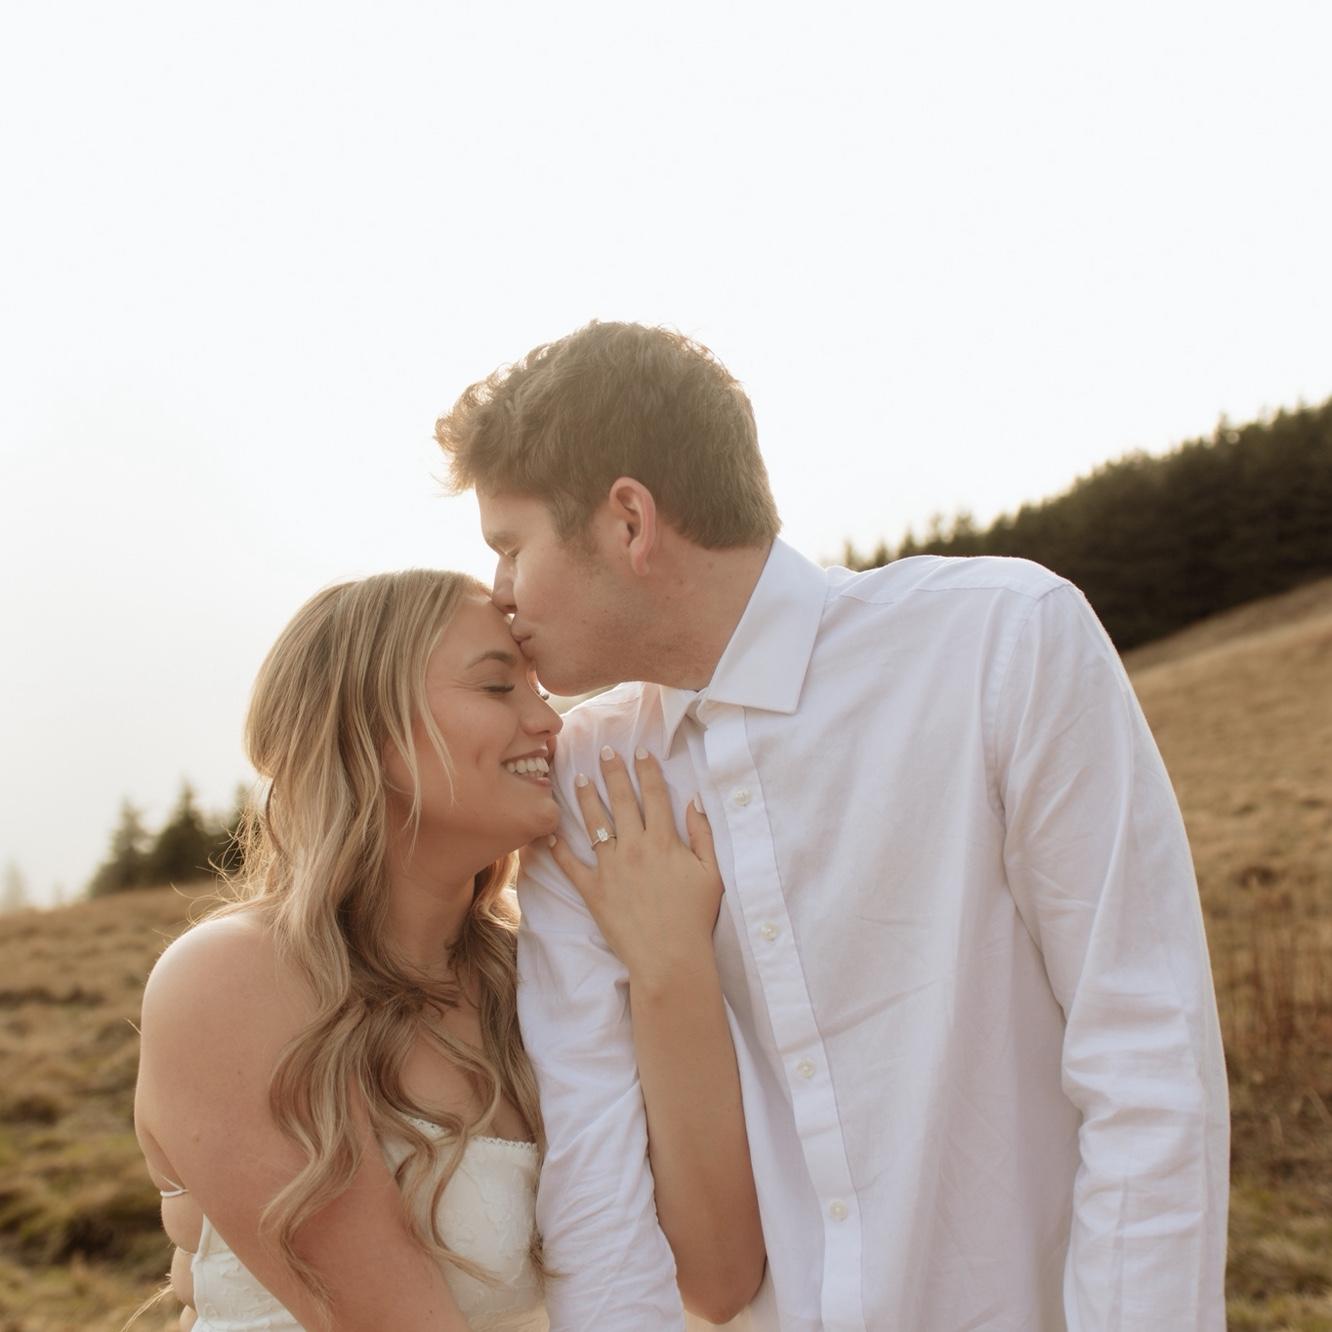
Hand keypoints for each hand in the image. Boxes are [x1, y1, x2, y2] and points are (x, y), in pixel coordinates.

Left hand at [548, 747, 721, 990]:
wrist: (669, 957)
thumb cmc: (695, 916)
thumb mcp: (712, 872)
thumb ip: (704, 834)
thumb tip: (694, 800)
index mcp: (664, 840)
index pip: (654, 794)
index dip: (647, 769)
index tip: (639, 750)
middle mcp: (634, 846)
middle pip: (621, 800)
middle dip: (613, 772)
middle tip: (603, 751)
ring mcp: (610, 867)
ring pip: (594, 823)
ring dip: (585, 798)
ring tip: (577, 778)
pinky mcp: (593, 890)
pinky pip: (570, 864)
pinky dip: (557, 848)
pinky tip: (549, 832)